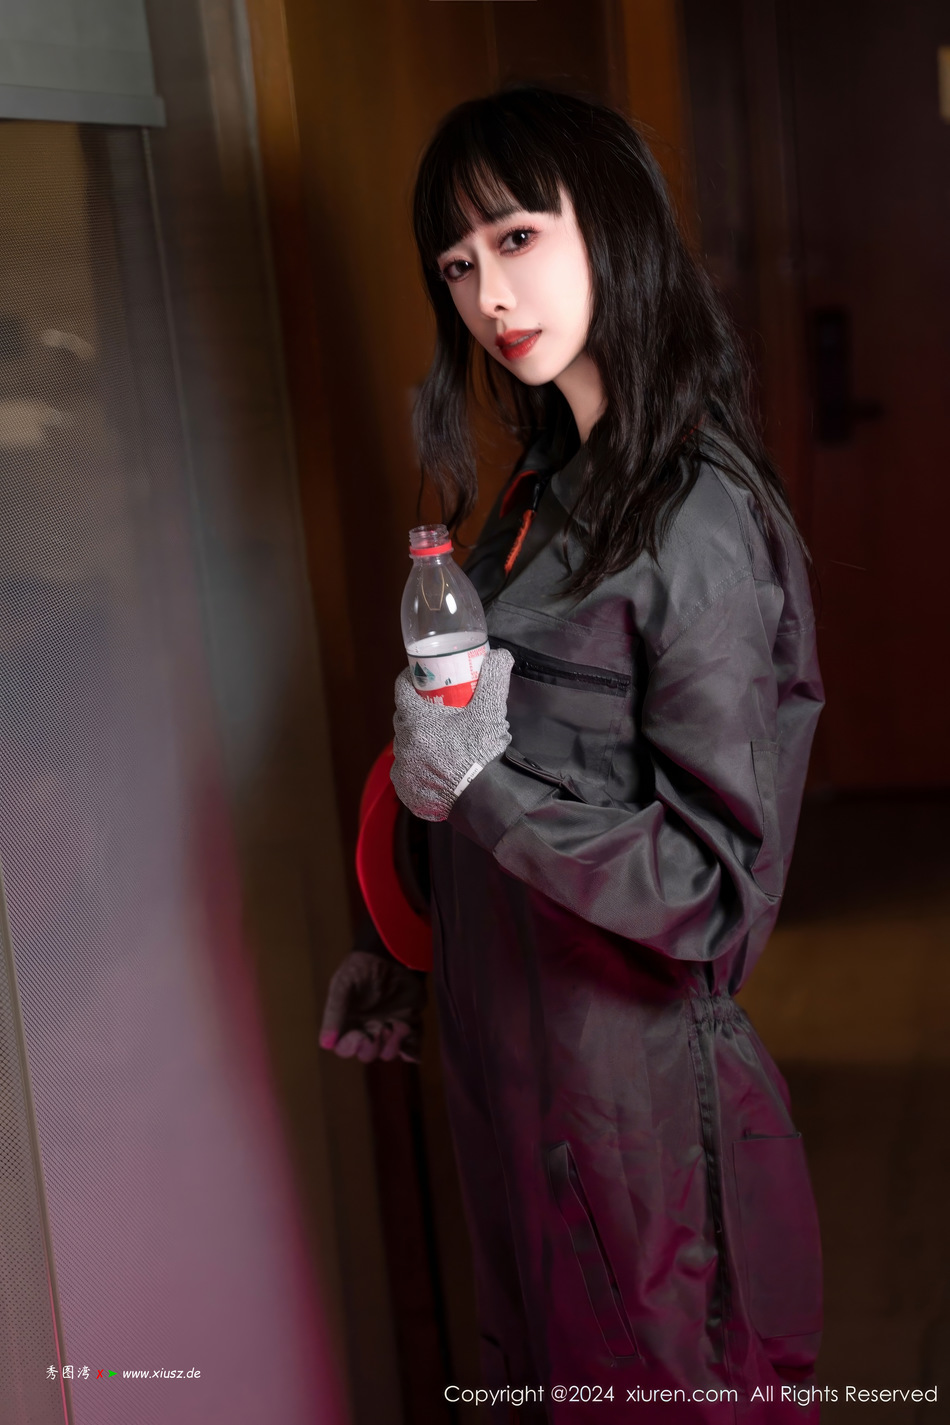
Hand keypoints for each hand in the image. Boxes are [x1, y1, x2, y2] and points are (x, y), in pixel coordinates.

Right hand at [319, 951, 425, 1063]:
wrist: (391, 954)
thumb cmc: (361, 969)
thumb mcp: (343, 984)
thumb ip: (335, 1012)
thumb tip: (325, 1043)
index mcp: (348, 1024)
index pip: (345, 1048)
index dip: (351, 1047)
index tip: (360, 1036)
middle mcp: (367, 1030)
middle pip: (367, 1054)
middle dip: (373, 1047)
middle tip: (381, 1029)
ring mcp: (389, 1030)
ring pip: (389, 1053)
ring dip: (394, 1045)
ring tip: (399, 1027)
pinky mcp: (409, 1026)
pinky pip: (411, 1048)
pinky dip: (413, 1050)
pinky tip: (410, 1042)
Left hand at [391, 647, 513, 820]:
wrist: (482, 799)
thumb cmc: (481, 754)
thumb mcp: (490, 711)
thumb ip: (495, 678)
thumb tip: (500, 655)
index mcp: (416, 721)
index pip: (402, 689)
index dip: (411, 678)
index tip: (422, 676)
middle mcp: (403, 744)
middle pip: (404, 717)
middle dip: (416, 709)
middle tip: (436, 706)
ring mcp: (403, 769)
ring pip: (405, 745)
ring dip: (417, 738)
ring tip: (439, 737)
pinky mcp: (406, 789)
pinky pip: (407, 770)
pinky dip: (417, 764)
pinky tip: (432, 764)